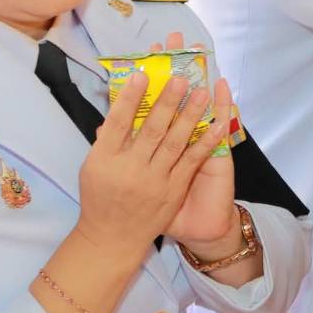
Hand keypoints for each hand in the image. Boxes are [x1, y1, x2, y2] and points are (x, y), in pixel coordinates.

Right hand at [74, 63, 231, 263]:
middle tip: (179, 76)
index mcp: (103, 160)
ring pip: (174, 141)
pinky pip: (192, 160)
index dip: (130, 97)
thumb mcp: (95, 168)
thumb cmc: (102, 197)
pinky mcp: (174, 189)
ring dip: (189, 115)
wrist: (113, 238)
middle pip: (150, 128)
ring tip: (201, 92)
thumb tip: (114, 112)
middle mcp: (129, 168)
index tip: (142, 74)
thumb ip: (106, 141)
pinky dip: (206, 140)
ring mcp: (154, 179)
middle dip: (167, 101)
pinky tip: (218, 123)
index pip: (117, 123)